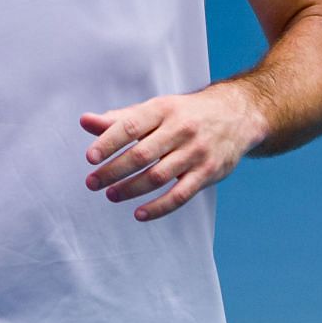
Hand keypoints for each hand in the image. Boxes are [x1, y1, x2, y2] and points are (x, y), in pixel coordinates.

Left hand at [81, 86, 266, 220]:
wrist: (236, 115)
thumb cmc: (185, 114)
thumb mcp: (156, 109)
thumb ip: (120, 119)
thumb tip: (85, 121)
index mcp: (164, 109)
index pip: (131, 126)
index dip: (108, 142)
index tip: (90, 158)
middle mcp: (181, 129)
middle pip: (142, 154)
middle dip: (113, 171)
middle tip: (92, 182)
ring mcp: (196, 152)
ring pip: (158, 176)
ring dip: (130, 189)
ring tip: (111, 195)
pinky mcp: (208, 173)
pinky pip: (180, 195)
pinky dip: (158, 207)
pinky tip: (139, 213)